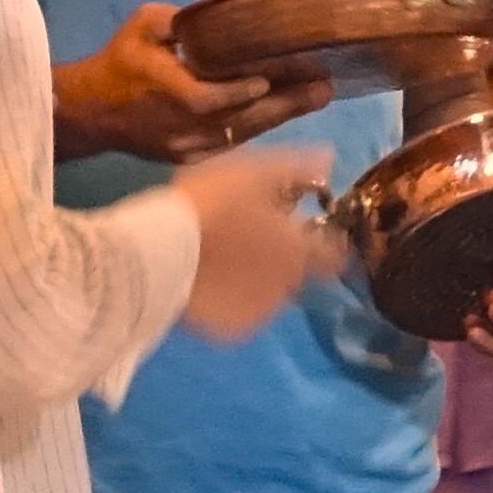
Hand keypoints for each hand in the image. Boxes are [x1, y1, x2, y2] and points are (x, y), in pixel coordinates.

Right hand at [53, 3, 333, 162]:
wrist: (91, 113)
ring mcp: (186, 147)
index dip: (239, 93)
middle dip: (284, 104)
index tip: (273, 81)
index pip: (206, 98)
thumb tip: (215, 19)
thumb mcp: (141, 26)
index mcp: (162, 90)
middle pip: (237, 120)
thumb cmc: (119, 62)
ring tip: (317, 97)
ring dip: (282, 117)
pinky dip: (261, 127)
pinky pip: (233, 144)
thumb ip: (176, 22)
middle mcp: (179, 125)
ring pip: (241, 135)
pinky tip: (288, 112)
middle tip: (322, 88)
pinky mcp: (192, 158)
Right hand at [173, 142, 337, 340]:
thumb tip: (329, 160)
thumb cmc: (210, 205)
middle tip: (249, 239)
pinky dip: (230, 300)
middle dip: (281, 259)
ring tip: (223, 259)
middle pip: (296, 274)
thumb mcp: (253, 172)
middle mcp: (287, 287)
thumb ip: (296, 169)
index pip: (334, 256)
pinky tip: (207, 281)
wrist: (158, 252)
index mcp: (298, 250)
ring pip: (267, 294)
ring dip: (256, 280)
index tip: (309, 232)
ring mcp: (258, 313)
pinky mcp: (229, 333)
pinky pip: (238, 313)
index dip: (327, 244)